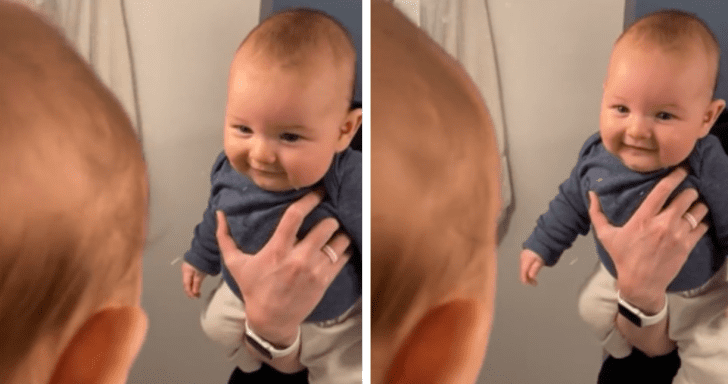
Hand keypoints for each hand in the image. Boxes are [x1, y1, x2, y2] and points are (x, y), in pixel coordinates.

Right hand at [181, 261, 206, 298]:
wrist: (205, 251)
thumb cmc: (203, 260)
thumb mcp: (200, 274)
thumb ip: (197, 284)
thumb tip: (195, 292)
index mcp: (186, 271)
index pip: (186, 285)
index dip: (190, 293)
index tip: (195, 297)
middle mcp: (185, 270)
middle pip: (186, 283)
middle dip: (191, 291)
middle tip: (196, 296)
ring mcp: (188, 268)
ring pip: (188, 281)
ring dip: (193, 287)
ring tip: (197, 292)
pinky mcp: (191, 267)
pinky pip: (191, 277)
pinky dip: (194, 282)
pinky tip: (197, 285)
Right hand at [216, 191, 351, 346]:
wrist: (271, 320)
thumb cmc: (253, 289)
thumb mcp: (235, 264)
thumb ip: (225, 238)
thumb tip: (219, 214)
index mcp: (277, 250)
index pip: (295, 216)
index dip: (309, 199)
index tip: (318, 191)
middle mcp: (298, 259)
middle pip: (326, 226)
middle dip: (330, 216)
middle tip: (329, 213)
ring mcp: (314, 270)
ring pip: (339, 240)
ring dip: (339, 232)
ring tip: (336, 229)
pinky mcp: (325, 281)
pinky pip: (344, 257)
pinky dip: (345, 248)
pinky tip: (341, 244)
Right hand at [520, 249, 543, 285]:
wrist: (541, 242)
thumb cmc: (542, 251)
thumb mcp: (540, 261)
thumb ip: (535, 269)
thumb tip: (531, 278)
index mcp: (526, 260)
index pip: (523, 272)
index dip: (526, 280)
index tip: (532, 284)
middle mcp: (522, 258)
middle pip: (523, 271)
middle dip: (528, 278)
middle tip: (535, 283)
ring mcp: (522, 257)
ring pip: (523, 269)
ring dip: (528, 274)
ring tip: (534, 279)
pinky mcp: (523, 256)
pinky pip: (524, 265)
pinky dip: (528, 270)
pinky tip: (532, 272)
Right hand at [588, 167, 708, 312]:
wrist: (641, 284)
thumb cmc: (622, 258)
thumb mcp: (606, 236)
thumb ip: (597, 213)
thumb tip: (591, 194)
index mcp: (643, 219)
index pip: (663, 190)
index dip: (675, 176)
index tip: (681, 169)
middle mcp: (662, 224)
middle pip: (686, 197)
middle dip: (689, 190)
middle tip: (687, 190)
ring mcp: (677, 235)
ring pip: (698, 210)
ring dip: (697, 205)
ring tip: (694, 204)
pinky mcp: (687, 246)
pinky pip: (703, 226)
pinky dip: (702, 221)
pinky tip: (697, 220)